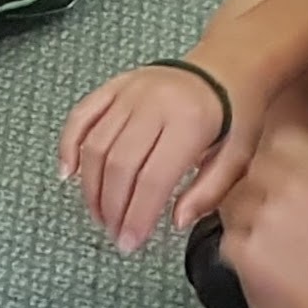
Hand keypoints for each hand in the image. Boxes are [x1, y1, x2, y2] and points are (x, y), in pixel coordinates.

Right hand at [60, 62, 256, 255]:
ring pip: (96, 145)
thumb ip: (208, 192)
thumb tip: (175, 221)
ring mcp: (130, 92)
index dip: (137, 216)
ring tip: (100, 214)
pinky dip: (69, 145)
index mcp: (189, 122)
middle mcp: (154, 104)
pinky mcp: (114, 86)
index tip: (131, 242)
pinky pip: (81, 116)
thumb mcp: (238, 157)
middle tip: (115, 234)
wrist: (228, 65)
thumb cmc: (237, 114)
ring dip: (92, 187)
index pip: (152, 179)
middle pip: (119, 165)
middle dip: (112, 207)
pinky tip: (69, 173)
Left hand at [213, 99, 307, 307]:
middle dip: (262, 188)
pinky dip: (243, 252)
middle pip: (253, 170)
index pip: (279, 140)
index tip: (286, 175)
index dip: (280, 160)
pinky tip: (273, 265)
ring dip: (250, 219)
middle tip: (282, 216)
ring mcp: (263, 217)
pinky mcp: (246, 252)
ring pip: (236, 204)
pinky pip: (229, 241)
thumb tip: (294, 163)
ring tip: (281, 246)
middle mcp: (288, 182)